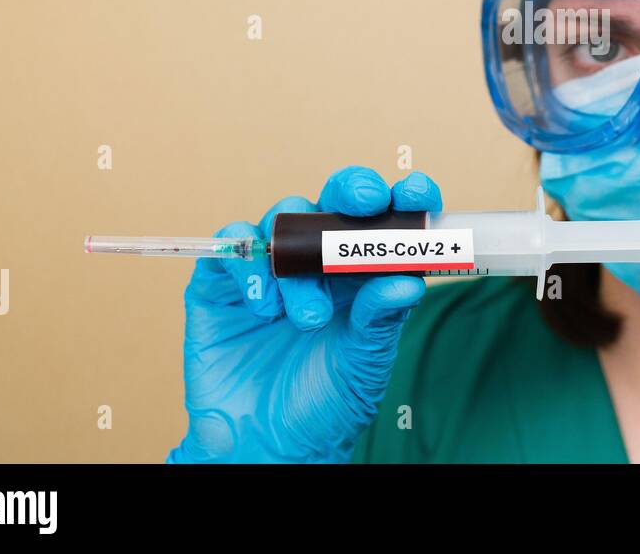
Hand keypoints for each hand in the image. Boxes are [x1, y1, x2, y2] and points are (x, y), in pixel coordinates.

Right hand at [167, 166, 440, 462]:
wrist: (267, 448)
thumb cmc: (324, 406)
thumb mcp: (364, 364)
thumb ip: (381, 320)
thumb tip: (410, 281)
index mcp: (361, 274)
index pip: (383, 220)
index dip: (401, 197)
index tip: (417, 193)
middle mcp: (316, 263)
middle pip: (332, 201)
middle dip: (351, 190)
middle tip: (365, 203)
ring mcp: (269, 270)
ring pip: (283, 221)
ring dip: (300, 260)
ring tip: (309, 319)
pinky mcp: (222, 286)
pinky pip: (232, 249)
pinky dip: (249, 266)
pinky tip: (265, 307)